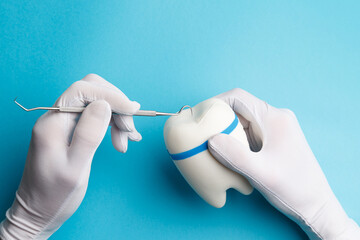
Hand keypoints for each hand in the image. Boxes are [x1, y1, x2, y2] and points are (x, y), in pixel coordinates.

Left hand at [0, 74, 140, 239]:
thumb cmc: (54, 195)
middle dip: (115, 105)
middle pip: (91, 91)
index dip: (111, 95)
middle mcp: (56, 118)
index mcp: (52, 123)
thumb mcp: (74, 169)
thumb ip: (88, 134)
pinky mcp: (71, 130)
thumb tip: (104, 105)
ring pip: (96, 103)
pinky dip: (112, 123)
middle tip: (129, 131)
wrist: (38, 211)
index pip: (82, 90)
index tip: (133, 110)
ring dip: (116, 117)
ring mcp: (63, 123)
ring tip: (127, 140)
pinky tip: (123, 138)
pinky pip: (95, 116)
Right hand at [208, 88, 359, 239]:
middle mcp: (275, 118)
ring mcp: (275, 129)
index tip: (200, 115)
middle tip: (201, 132)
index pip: (238, 98)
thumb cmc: (292, 188)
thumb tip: (211, 139)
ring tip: (209, 143)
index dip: (216, 102)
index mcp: (274, 118)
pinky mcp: (273, 139)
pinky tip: (226, 152)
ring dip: (226, 130)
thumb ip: (234, 155)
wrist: (314, 204)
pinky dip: (234, 139)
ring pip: (242, 121)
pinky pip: (248, 133)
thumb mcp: (261, 173)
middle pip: (239, 108)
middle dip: (218, 118)